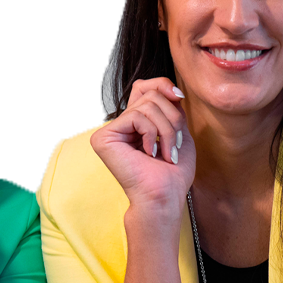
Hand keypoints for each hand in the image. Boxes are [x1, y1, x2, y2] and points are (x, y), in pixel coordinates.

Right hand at [90, 77, 194, 217]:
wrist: (164, 197)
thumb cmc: (173, 173)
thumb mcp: (179, 131)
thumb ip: (171, 107)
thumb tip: (169, 87)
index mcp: (137, 123)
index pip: (145, 87)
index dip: (163, 86)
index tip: (179, 98)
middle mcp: (121, 125)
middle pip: (150, 94)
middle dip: (172, 117)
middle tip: (176, 144)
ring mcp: (110, 131)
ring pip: (147, 105)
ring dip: (167, 129)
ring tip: (167, 153)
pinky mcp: (103, 138)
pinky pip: (136, 116)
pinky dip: (152, 134)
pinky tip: (150, 153)